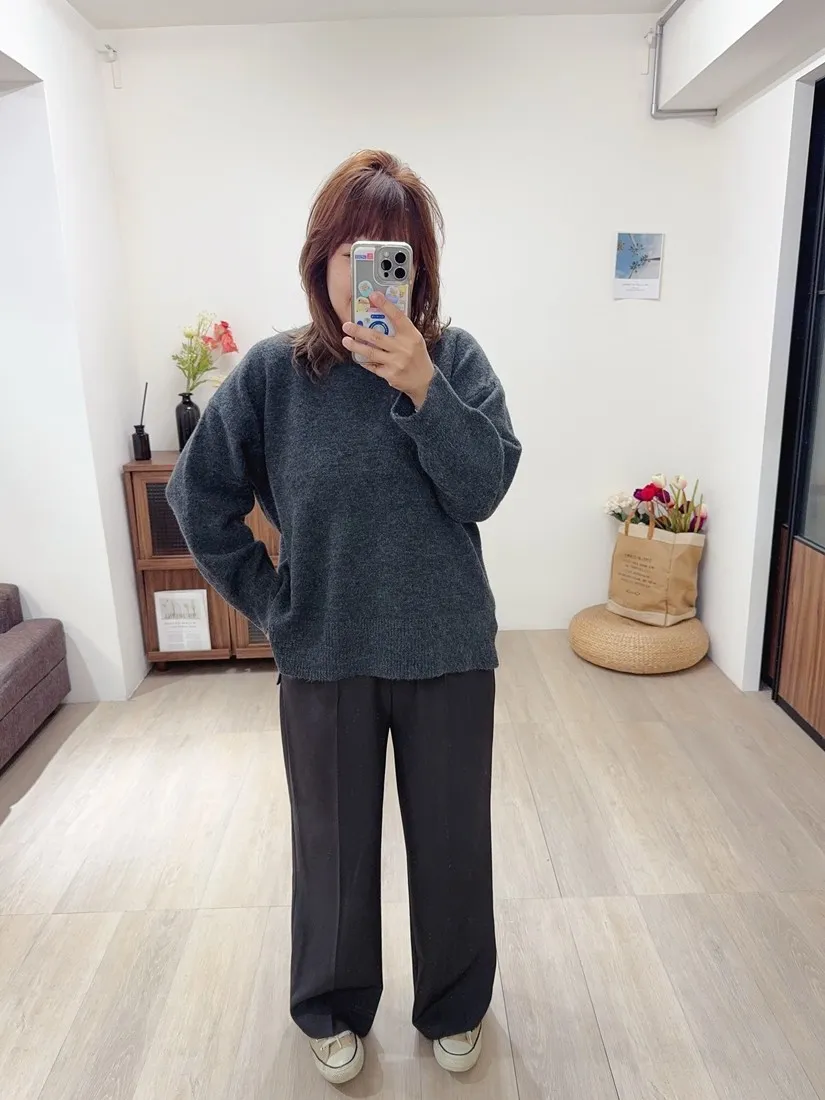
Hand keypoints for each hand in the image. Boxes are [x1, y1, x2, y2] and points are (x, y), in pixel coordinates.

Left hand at [342, 292, 434, 408]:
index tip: (373, 295)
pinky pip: (373, 366)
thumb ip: (400, 329)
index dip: (385, 305)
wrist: (423, 380)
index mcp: (411, 335)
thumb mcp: (414, 339)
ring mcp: (397, 362)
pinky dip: (364, 360)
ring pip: (371, 352)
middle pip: (377, 337)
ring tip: (345, 340)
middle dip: (359, 331)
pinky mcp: (390, 374)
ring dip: (356, 346)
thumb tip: (379, 316)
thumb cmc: (416, 355)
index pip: (397, 317)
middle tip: (346, 325)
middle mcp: (404, 348)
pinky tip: (357, 356)